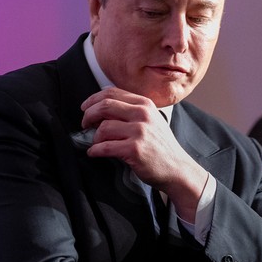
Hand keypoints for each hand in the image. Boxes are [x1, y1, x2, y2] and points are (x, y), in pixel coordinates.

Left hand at [80, 87, 207, 221]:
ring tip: (97, 144)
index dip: (93, 99)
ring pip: (103, 128)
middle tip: (84, 124)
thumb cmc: (160, 146)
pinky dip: (95, 150)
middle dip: (89, 115)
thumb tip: (101, 106)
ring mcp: (139, 132)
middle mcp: (142, 114)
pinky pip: (105, 147)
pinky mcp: (134, 149)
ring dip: (95, 138)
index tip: (85, 107)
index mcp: (145, 104)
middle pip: (104, 106)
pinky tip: (94, 153)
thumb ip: (131, 110)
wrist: (177, 168)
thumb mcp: (151, 120)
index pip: (112, 93)